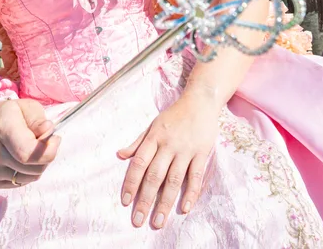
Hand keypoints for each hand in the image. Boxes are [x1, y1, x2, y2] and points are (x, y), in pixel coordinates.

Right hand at [0, 98, 60, 188]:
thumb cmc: (11, 114)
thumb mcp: (28, 108)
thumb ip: (39, 120)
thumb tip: (48, 131)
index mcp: (2, 128)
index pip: (29, 153)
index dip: (49, 152)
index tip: (55, 140)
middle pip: (33, 169)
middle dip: (46, 158)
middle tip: (46, 144)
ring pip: (29, 179)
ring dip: (37, 167)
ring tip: (32, 151)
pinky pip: (19, 184)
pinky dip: (26, 174)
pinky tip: (21, 159)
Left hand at [117, 95, 219, 228]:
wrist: (201, 101)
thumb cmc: (175, 115)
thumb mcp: (153, 125)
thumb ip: (137, 142)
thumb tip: (120, 155)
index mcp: (154, 137)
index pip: (139, 163)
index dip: (131, 183)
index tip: (126, 202)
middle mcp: (169, 145)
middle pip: (155, 176)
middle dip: (146, 200)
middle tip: (139, 220)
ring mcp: (186, 149)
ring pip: (174, 180)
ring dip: (166, 202)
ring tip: (159, 221)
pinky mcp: (202, 152)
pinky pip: (196, 176)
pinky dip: (191, 193)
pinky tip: (185, 208)